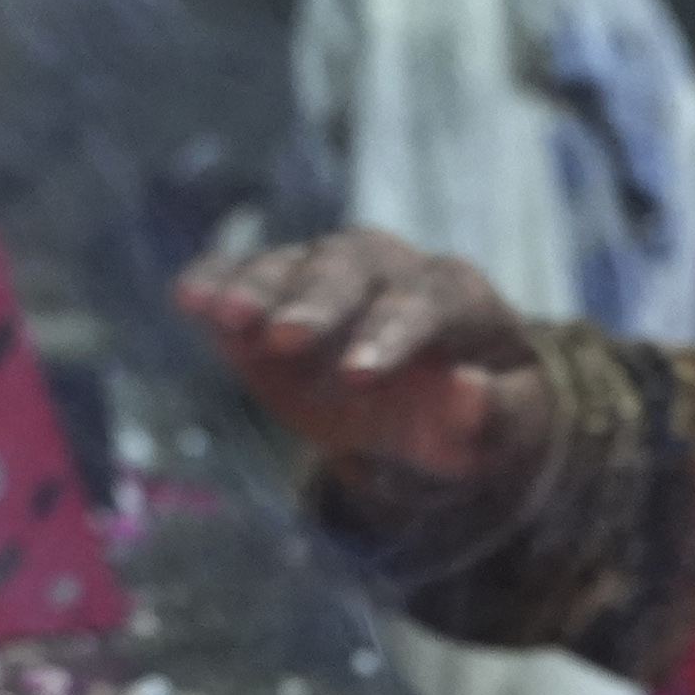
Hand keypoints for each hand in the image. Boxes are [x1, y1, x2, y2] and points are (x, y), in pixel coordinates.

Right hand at [172, 230, 540, 487]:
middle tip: (284, 336)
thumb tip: (469, 391)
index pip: (425, 303)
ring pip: (291, 266)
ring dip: (256, 287)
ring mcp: (324, 271)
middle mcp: (387, 268)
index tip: (359, 377)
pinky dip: (215, 281)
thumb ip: (494, 414)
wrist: (426, 407)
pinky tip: (188, 298)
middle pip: (349, 270)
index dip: (391, 335)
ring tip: (222, 312)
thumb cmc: (469, 416)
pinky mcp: (273, 289)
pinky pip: (240, 273)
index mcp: (454, 296)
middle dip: (317, 303)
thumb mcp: (506, 428)